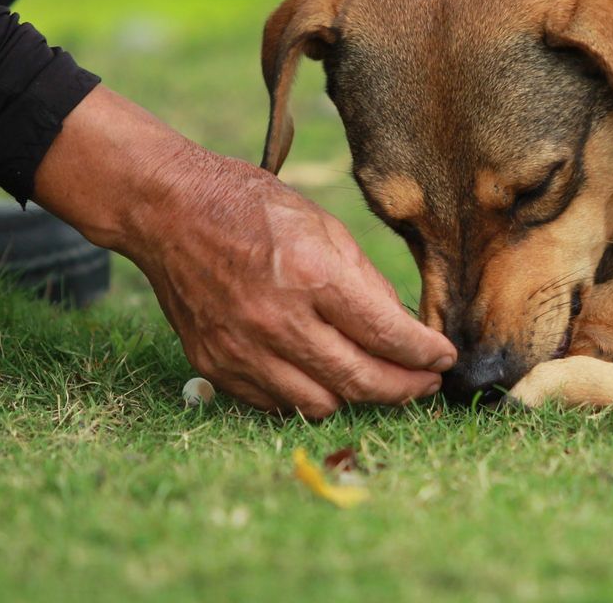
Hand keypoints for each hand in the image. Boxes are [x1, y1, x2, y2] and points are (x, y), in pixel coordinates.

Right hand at [33, 86, 455, 415]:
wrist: (169, 211)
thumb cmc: (252, 208)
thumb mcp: (323, 225)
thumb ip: (365, 280)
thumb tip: (401, 327)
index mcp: (312, 276)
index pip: (386, 335)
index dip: (424, 355)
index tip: (444, 359)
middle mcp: (278, 321)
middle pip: (360, 381)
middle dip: (405, 388)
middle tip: (426, 385)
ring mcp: (243, 349)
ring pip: (321, 404)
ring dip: (358, 397)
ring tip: (378, 380)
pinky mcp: (217, 365)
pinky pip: (277, 403)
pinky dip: (309, 396)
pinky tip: (326, 377)